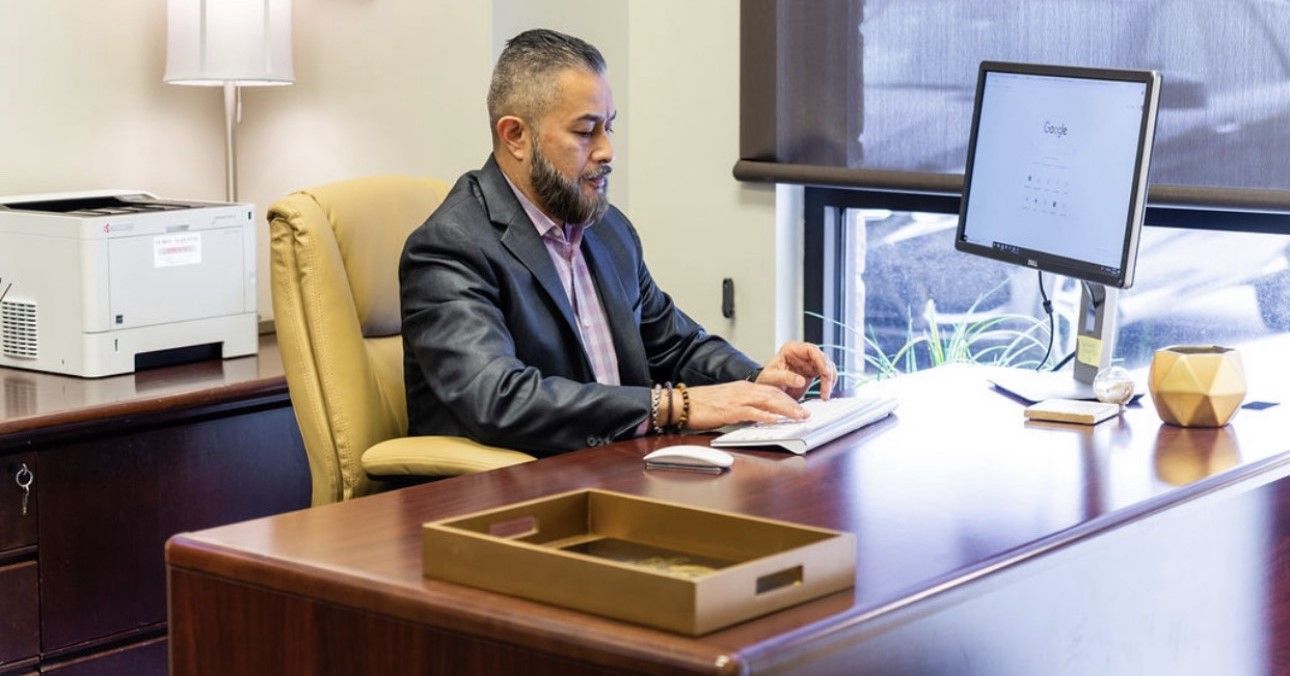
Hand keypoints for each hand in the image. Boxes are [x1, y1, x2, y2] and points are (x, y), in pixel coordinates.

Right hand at [682, 380, 806, 430]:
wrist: (683, 403)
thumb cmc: (702, 404)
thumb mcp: (727, 401)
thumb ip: (743, 406)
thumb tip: (757, 416)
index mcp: (743, 388)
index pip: (771, 391)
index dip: (787, 398)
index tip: (799, 406)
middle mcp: (743, 390)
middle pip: (774, 394)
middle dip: (792, 404)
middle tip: (806, 413)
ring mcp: (738, 399)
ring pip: (768, 401)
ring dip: (786, 409)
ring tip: (799, 416)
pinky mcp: (730, 410)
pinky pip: (752, 412)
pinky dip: (766, 416)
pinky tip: (776, 420)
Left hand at [755, 341, 836, 399]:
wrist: (764, 391)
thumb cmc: (765, 381)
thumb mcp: (770, 379)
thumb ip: (784, 377)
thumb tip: (801, 381)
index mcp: (790, 349)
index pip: (811, 349)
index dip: (821, 360)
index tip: (825, 372)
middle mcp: (801, 353)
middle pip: (822, 358)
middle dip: (828, 374)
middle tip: (827, 390)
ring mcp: (808, 362)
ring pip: (827, 367)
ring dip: (830, 380)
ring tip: (825, 395)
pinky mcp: (812, 372)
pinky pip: (826, 375)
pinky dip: (828, 384)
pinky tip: (825, 394)